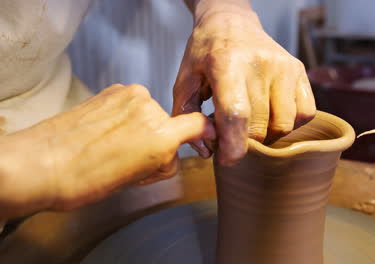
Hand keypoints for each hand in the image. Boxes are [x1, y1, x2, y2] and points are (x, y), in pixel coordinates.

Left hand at [0, 84, 214, 218]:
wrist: (43, 163)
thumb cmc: (87, 179)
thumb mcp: (138, 179)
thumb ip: (164, 160)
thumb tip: (172, 152)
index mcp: (161, 135)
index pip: (199, 125)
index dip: (204, 133)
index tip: (205, 137)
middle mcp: (149, 108)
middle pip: (169, 124)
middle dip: (159, 140)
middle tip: (136, 160)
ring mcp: (129, 95)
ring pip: (149, 113)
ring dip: (141, 127)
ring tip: (115, 145)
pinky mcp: (112, 90)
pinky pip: (132, 104)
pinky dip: (125, 116)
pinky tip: (107, 131)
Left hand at [173, 8, 315, 165]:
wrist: (232, 21)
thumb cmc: (207, 52)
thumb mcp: (185, 79)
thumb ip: (187, 116)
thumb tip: (207, 151)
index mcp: (226, 63)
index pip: (236, 113)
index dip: (233, 145)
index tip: (227, 159)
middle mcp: (260, 64)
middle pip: (260, 125)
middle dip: (245, 143)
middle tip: (231, 136)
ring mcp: (284, 67)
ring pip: (285, 125)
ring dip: (267, 136)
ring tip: (250, 126)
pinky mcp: (299, 70)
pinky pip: (305, 114)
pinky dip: (290, 124)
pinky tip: (271, 116)